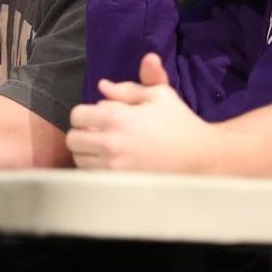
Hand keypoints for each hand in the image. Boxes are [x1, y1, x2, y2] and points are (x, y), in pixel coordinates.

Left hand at [67, 53, 214, 172]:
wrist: (199, 156)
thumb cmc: (179, 122)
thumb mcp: (159, 95)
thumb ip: (128, 88)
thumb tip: (102, 86)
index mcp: (118, 118)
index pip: (77, 115)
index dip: (86, 113)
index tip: (99, 116)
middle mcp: (111, 144)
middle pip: (72, 139)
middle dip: (83, 132)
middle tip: (101, 132)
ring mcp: (113, 168)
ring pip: (79, 160)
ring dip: (88, 152)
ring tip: (108, 148)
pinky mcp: (119, 185)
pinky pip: (91, 177)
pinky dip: (96, 169)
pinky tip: (113, 164)